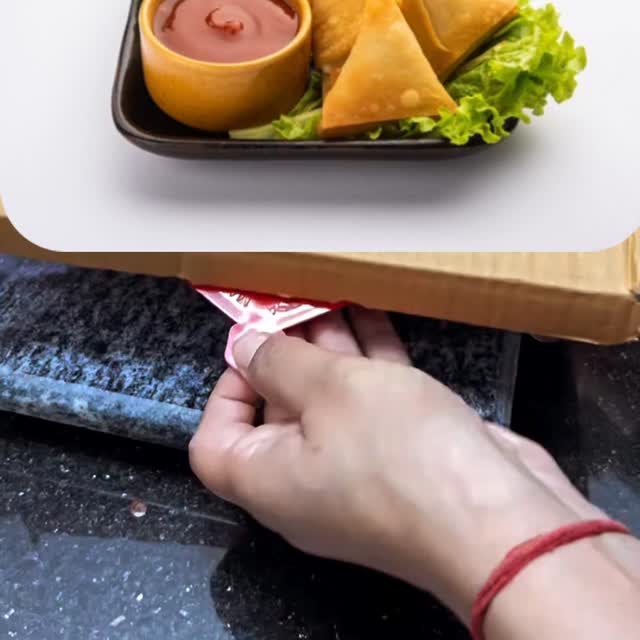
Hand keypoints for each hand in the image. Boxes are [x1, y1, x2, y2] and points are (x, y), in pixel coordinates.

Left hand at [190, 310, 622, 625]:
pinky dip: (372, 363)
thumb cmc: (401, 456)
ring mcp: (359, 473)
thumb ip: (281, 361)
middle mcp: (306, 484)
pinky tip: (376, 314)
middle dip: (286, 351)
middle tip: (296, 296)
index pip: (216, 443)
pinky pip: (376, 405)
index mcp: (268, 481)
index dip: (224, 390)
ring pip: (333, 402)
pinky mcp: (406, 459)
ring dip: (332, 349)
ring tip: (333, 291)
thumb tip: (245, 346)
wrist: (498, 519)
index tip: (251, 344)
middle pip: (278, 412)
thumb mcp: (329, 389)